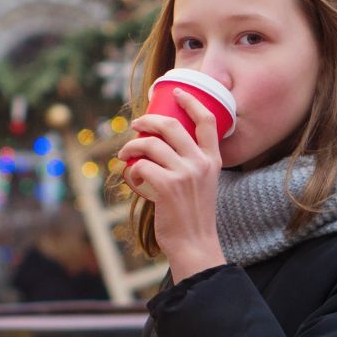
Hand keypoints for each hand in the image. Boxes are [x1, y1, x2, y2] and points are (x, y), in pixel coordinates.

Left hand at [119, 87, 226, 280]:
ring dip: (131, 146)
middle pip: (171, 125)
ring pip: (150, 144)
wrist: (194, 243)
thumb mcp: (202, 183)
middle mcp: (201, 163)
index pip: (207, 121)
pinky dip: (131, 172)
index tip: (177, 92)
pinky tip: (132, 179)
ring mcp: (184, 173)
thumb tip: (159, 145)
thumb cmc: (193, 214)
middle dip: (148, 120)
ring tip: (124, 154)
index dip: (191, 102)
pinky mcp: (166, 186)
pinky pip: (140, 167)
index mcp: (213, 160)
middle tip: (135, 124)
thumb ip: (190, 164)